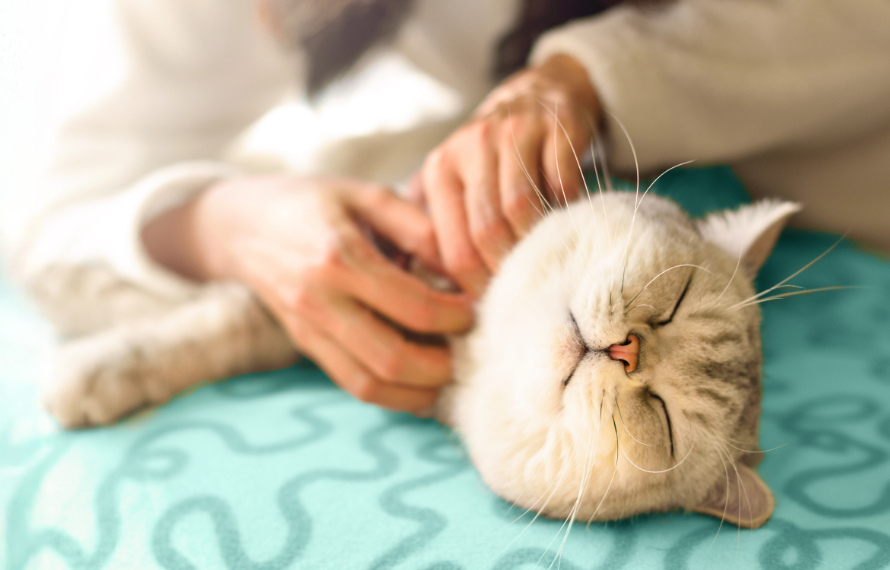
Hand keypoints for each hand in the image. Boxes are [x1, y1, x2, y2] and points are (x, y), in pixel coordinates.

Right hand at [144, 176, 473, 411]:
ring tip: (450, 373)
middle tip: (470, 349)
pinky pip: (352, 384)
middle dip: (443, 365)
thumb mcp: (364, 194)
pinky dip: (392, 395)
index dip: (456, 316)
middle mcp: (320, 301)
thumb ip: (417, 226)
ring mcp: (309, 330)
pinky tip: (421, 385)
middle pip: (393, 359)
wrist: (240, 225)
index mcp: (339, 257)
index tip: (478, 309)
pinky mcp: (306, 346)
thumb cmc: (312, 201)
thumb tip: (463, 268)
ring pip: (371, 384)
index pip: (413, 306)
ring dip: (419, 391)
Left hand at [416, 54, 599, 296]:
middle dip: (506, 269)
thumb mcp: (454, 179)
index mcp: (441, 168)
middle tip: (520, 291)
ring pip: (521, 208)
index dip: (473, 284)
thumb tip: (433, 290)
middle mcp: (472, 147)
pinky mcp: (557, 126)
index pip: (453, 244)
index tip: (490, 305)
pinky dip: (565, 209)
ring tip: (543, 261)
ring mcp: (516, 132)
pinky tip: (566, 221)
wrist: (536, 93)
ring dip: (535, 243)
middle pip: (487, 229)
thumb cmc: (491, 156)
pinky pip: (562, 182)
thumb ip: (439, 224)